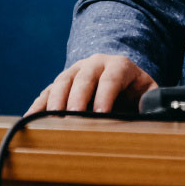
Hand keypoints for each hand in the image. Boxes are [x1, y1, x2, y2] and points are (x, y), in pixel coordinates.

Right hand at [26, 53, 156, 114]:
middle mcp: (95, 64)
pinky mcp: (61, 83)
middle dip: (78, 98)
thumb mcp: (148, 92)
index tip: (102, 114)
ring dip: (56, 101)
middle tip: (74, 118)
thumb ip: (152, 101)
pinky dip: (38, 105)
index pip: (112, 78)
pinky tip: (31, 120)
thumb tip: (154, 113)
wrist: (120, 79)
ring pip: (62, 81)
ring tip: (52, 121)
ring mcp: (75, 71)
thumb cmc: (136, 91)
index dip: (106, 95)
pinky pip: (47, 92)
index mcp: (119, 65)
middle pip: (84, 78)